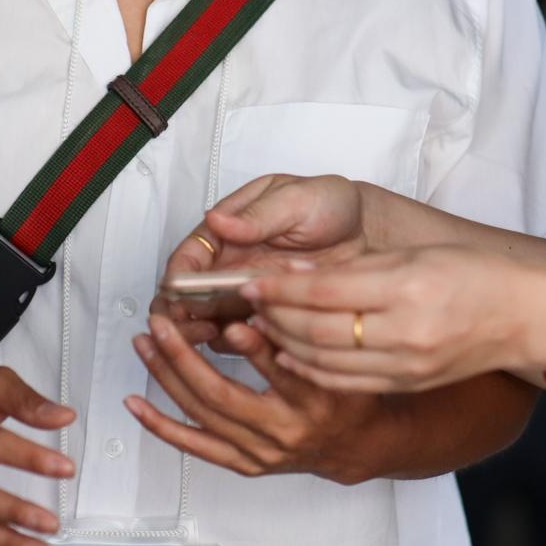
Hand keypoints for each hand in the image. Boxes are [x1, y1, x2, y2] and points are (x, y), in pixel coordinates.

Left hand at [122, 314, 383, 483]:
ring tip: (145, 345)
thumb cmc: (348, 394)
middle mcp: (283, 431)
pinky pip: (195, 445)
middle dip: (184, 357)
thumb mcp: (338, 357)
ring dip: (167, 378)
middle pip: (222, 394)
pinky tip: (137, 405)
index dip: (254, 346)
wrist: (358, 444)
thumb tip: (267, 293)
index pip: (280, 370)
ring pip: (202, 415)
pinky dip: (162, 425)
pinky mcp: (244, 463)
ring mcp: (260, 451)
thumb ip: (303, 326)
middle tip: (162, 325)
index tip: (231, 320)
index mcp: (313, 399)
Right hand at [153, 174, 370, 344]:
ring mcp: (247, 293)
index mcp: (226, 230)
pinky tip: (253, 344)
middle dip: (183, 317)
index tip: (178, 296)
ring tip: (224, 338)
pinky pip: (245, 336)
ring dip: (208, 334)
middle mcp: (230, 264)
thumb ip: (258, 215)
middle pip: (189, 297)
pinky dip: (242, 345)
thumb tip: (217, 220)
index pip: (187, 258)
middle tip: (195, 329)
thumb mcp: (296, 199)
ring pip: (211, 321)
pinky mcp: (269, 315)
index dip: (177, 280)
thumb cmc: (329, 205)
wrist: (369, 230)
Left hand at [246, 246, 545, 394]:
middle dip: (274, 317)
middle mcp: (405, 331)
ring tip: (257, 326)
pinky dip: (310, 370)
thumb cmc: (470, 273)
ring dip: (284, 344)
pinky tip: (288, 356)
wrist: (521, 316)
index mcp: (407, 287)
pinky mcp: (406, 384)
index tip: (250, 279)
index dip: (281, 287)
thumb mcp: (413, 255)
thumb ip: (356, 267)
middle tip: (243, 302)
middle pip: (318, 331)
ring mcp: (406, 365)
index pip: (326, 290)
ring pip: (326, 361)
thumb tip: (296, 275)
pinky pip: (346, 382)